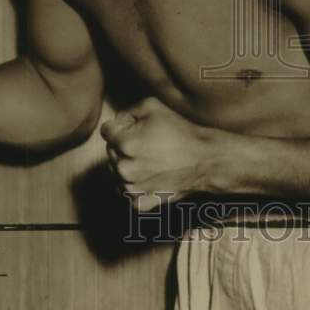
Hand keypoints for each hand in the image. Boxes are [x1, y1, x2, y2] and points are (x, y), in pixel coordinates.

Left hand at [100, 97, 214, 211]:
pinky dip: (135, 184)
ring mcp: (131, 188)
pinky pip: (126, 191)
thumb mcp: (153, 106)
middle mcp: (124, 168)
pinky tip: (151, 175)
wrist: (204, 160)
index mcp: (125, 144)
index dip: (121, 126)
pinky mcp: (139, 203)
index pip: (106, 131)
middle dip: (124, 145)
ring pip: (116, 172)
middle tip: (148, 143)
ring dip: (128, 165)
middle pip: (111, 151)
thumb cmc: (180, 132)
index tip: (137, 128)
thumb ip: (127, 111)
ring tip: (151, 159)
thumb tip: (117, 121)